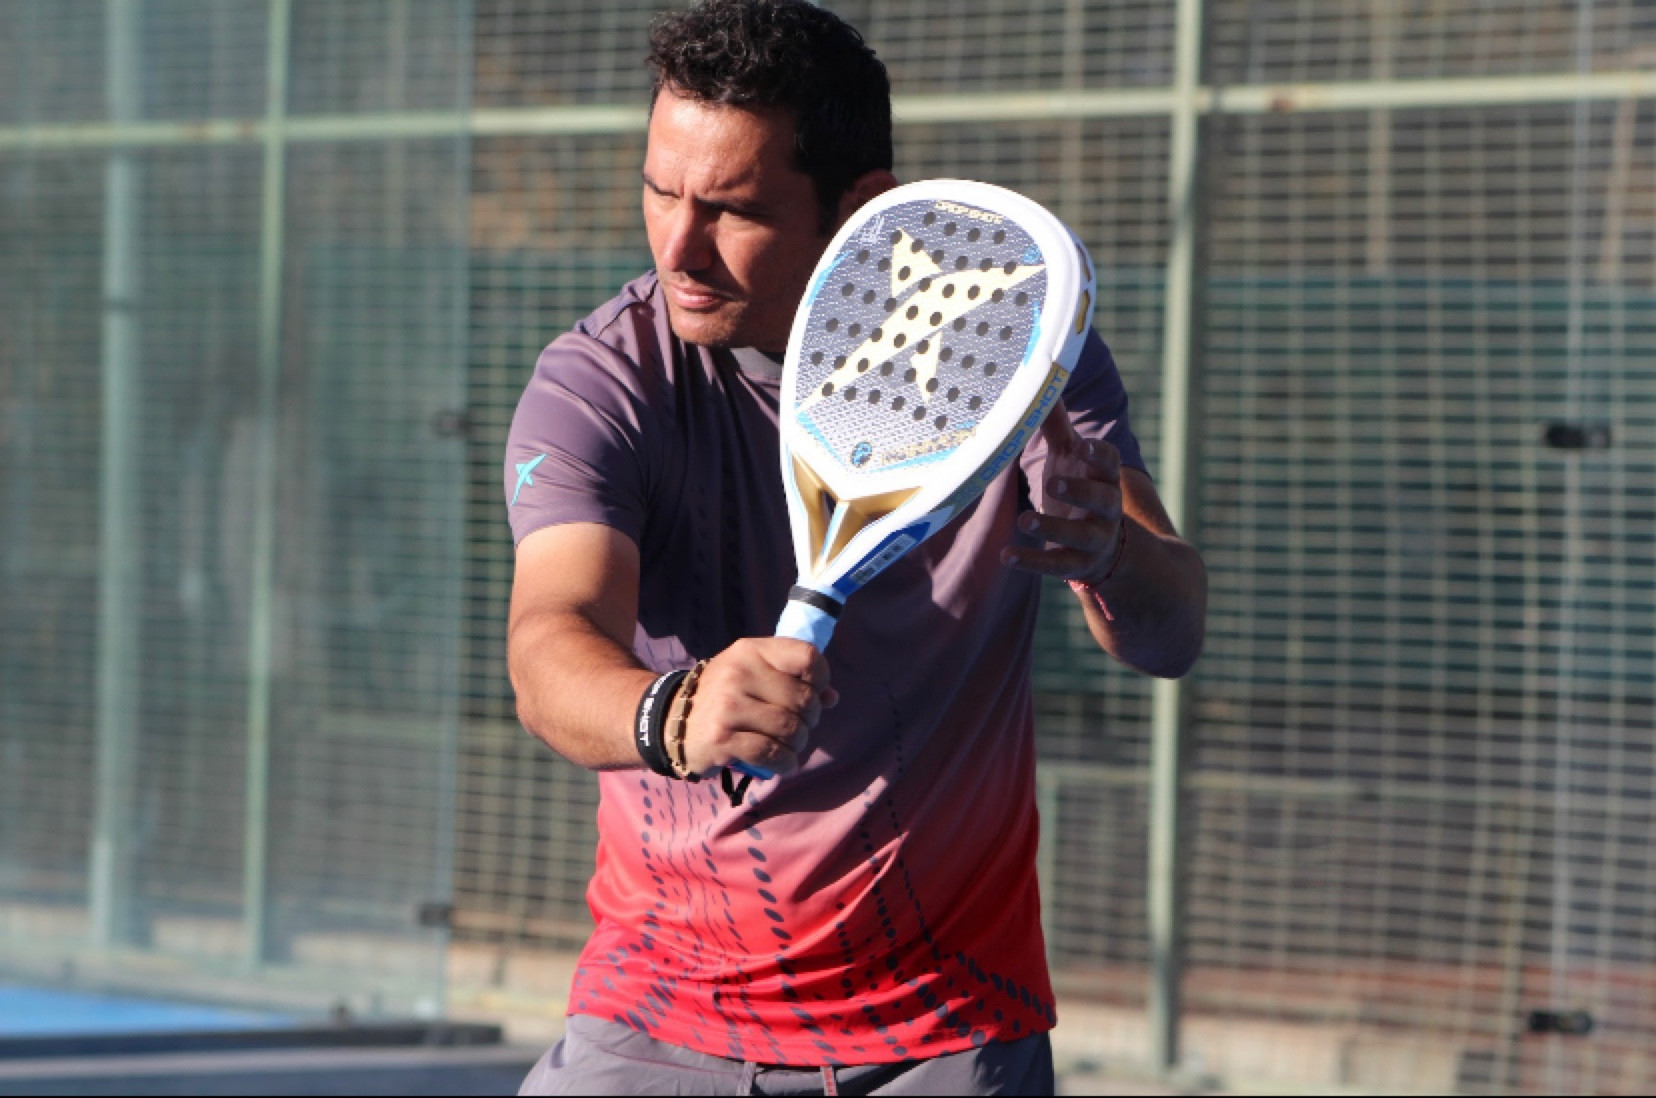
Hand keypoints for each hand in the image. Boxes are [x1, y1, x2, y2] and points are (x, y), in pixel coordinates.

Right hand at [681, 638, 837, 777]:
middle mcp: (739, 673)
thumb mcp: (752, 674)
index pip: (807, 656)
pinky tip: (781, 762)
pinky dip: (785, 763)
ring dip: (797, 744)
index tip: (814, 692)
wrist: (670, 720)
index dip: (820, 678)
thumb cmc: (724, 696)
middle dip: (809, 720)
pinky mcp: (721, 739)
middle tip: (797, 726)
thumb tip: (832, 698)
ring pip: (791, 730)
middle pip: (803, 700)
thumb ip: (792, 680)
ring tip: (786, 745)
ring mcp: (728, 706)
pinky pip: (772, 754)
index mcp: (750, 650)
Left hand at [1000, 399, 1125, 585]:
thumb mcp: (1069, 457)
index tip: (1081, 444)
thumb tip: (1041, 381)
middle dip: (1079, 491)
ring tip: (1024, 520)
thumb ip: (1056, 425)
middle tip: (1052, 483)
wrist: (1103, 547)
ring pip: (1080, 536)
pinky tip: (1007, 556)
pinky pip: (1057, 565)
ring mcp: (1095, 539)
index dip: (1098, 455)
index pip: (1111, 463)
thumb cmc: (1079, 487)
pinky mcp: (1078, 565)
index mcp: (1105, 477)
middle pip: (1101, 498)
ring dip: (1052, 529)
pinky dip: (1032, 562)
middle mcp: (1107, 509)